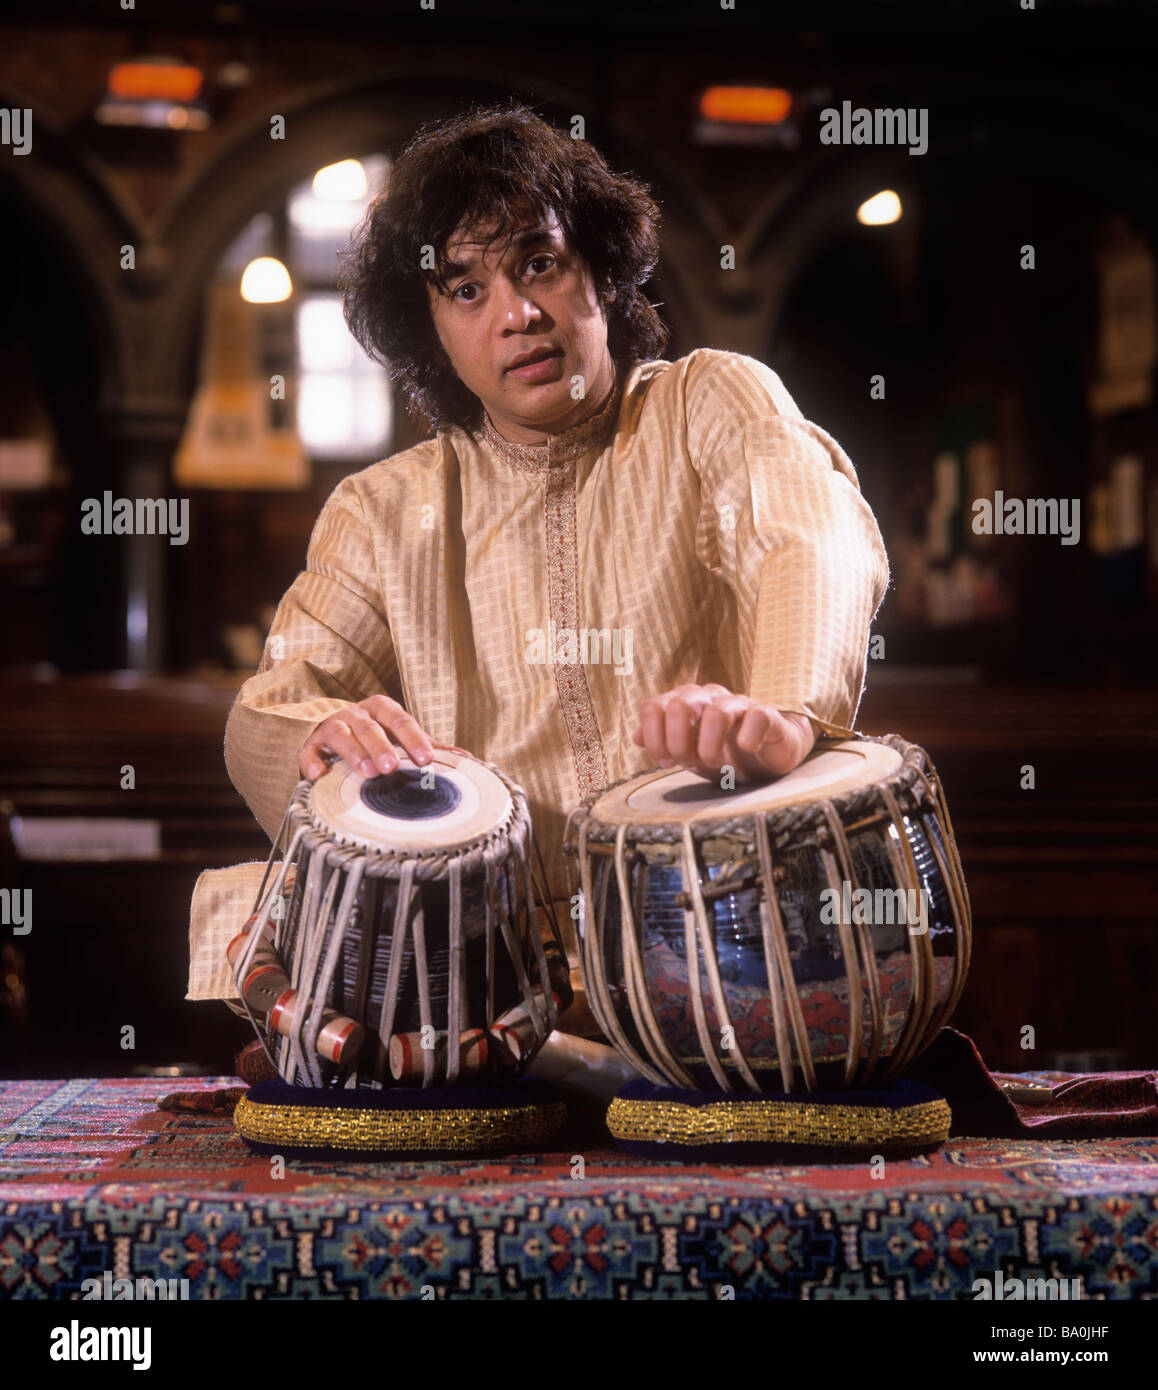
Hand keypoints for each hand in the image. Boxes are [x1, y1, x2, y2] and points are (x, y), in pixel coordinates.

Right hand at [299, 695, 449, 780]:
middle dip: (381, 745)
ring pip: (341, 735)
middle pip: (369, 726)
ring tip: (367, 772)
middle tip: (392, 766)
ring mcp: (331, 728)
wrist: (332, 736)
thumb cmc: (375, 736)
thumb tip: (466, 757)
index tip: (426, 759)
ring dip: (353, 753)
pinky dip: (312, 762)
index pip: (400, 720)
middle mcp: (356, 715)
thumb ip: (428, 746)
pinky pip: (308, 752)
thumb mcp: (400, 737)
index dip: (413, 738)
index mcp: (381, 709)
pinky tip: (319, 775)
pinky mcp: (311, 745)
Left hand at [631, 682, 815, 782]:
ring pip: (716, 712)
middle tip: (690, 764)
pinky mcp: (767, 716)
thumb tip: (636, 737)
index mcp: (685, 702)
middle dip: (679, 743)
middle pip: (680, 707)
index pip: (654, 707)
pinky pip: (756, 717)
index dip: (654, 738)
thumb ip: (660, 741)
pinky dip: (748, 737)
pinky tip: (746, 749)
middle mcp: (709, 697)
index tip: (665, 763)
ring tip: (714, 764)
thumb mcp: (687, 751)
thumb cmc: (722, 752)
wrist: (766, 756)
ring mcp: (739, 705)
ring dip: (709, 746)